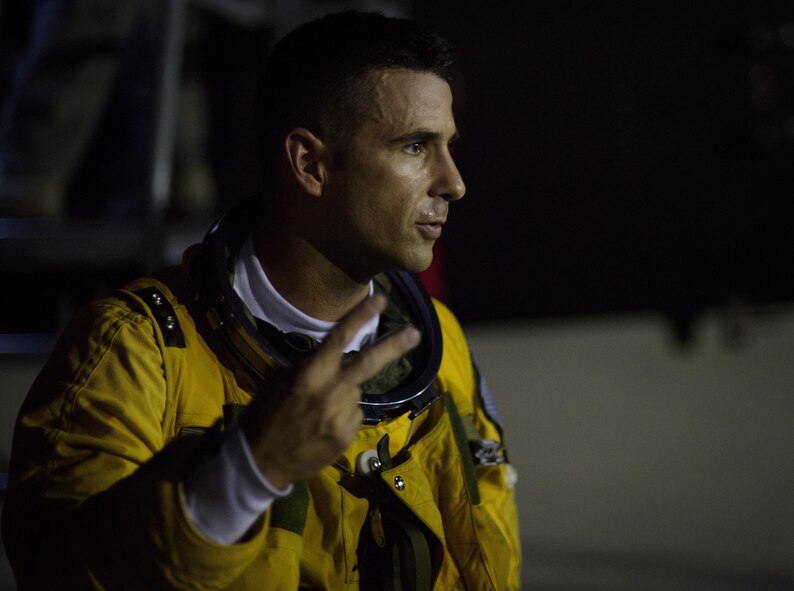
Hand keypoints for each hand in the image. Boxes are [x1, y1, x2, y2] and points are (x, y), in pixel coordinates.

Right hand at [239, 294, 420, 488]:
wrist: (262, 460)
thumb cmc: (267, 414)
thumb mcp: (280, 381)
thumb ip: (309, 366)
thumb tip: (331, 356)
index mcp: (311, 372)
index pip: (340, 337)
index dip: (361, 316)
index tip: (381, 300)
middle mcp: (331, 390)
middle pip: (370, 362)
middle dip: (395, 346)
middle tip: (416, 333)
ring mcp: (342, 414)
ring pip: (355, 393)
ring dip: (344, 395)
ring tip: (317, 412)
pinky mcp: (348, 435)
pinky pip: (353, 415)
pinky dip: (343, 416)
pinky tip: (322, 427)